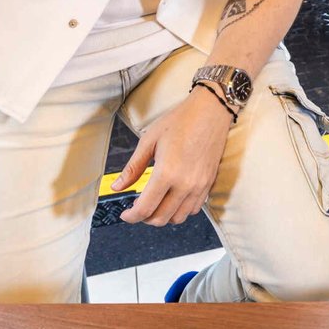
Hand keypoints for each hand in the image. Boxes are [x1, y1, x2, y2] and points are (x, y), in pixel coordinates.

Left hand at [113, 89, 233, 225]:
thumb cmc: (180, 120)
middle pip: (160, 218)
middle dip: (144, 218)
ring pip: (177, 218)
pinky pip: (193, 209)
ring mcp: (199, 186)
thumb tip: (117, 187)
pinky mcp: (209, 183)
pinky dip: (180, 210)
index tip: (125, 214)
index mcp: (167, 173)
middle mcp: (185, 184)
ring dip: (163, 216)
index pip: (145, 208)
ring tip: (155, 203)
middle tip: (137, 208)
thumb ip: (133, 167)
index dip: (131, 216)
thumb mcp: (149, 140)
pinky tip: (172, 198)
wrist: (211, 110)